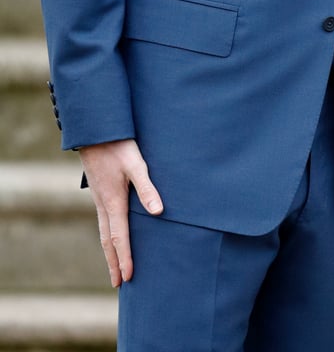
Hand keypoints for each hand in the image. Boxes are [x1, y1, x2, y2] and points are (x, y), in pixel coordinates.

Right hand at [79, 139, 162, 286]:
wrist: (94, 131)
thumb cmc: (117, 146)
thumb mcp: (136, 164)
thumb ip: (147, 187)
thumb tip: (158, 212)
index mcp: (113, 202)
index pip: (120, 237)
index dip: (125, 258)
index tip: (128, 278)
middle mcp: (103, 204)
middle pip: (108, 240)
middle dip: (114, 262)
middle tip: (118, 284)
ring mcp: (99, 198)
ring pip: (104, 231)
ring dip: (109, 251)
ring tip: (114, 266)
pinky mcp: (100, 191)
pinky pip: (103, 220)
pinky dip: (107, 235)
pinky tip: (112, 235)